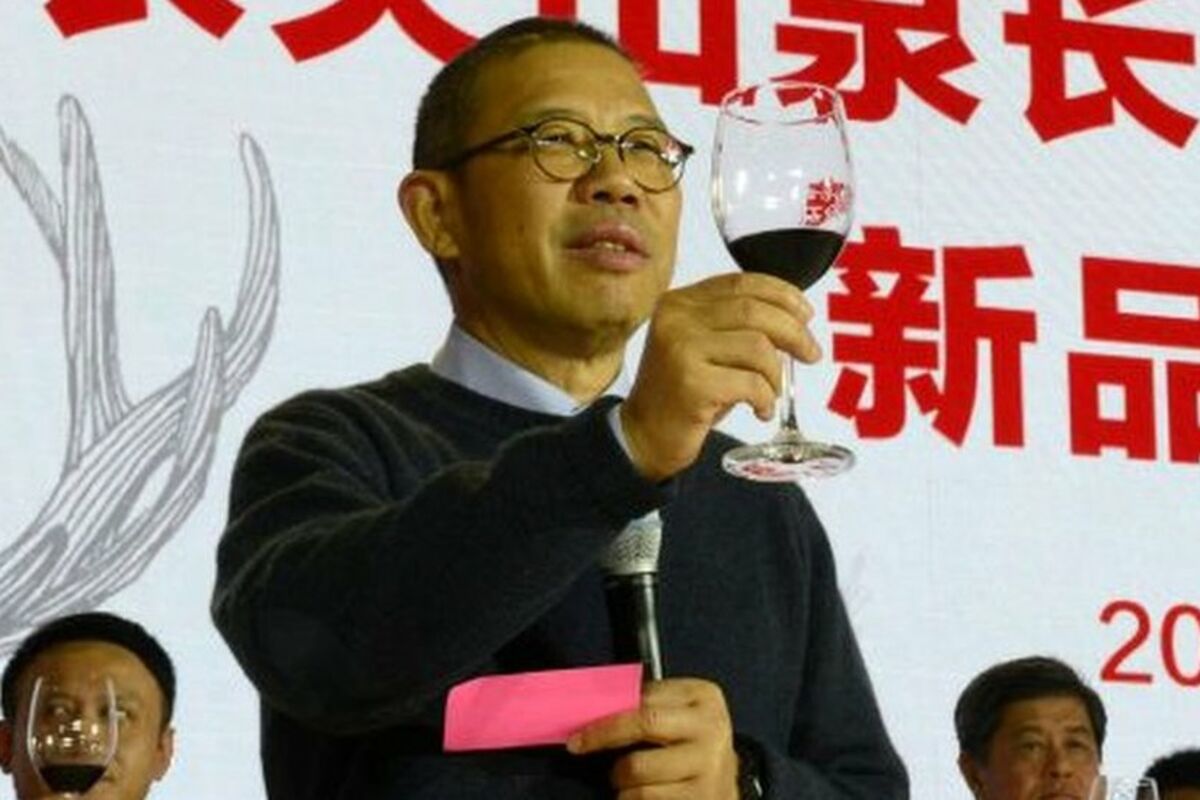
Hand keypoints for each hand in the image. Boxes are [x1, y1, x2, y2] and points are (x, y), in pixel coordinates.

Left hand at [567, 678, 738, 799]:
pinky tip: (643, 794)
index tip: (580, 726)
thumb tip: (594, 710)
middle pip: (644, 722)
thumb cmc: (691, 748)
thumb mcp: (679, 717)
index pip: (645, 697)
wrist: (724, 787)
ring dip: (620, 778)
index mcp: (704, 698)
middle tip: (579, 745)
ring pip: (637, 767)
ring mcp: (708, 764)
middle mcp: (711, 727)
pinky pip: (645, 797)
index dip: (608, 712)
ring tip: (628, 779)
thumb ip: (646, 708)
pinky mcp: (701, 797)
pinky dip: (632, 799)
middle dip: (604, 734)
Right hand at [621, 272, 820, 479]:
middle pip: (755, 311)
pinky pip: (751, 383)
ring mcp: (681, 349)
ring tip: (770, 392)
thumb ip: (735, 324)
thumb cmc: (682, 392)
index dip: (782, 295)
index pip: (741, 284)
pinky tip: (759, 410)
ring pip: (757, 346)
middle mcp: (676, 319)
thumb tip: (795, 319)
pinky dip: (765, 398)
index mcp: (679, 302)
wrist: (644, 435)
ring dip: (775, 373)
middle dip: (793, 332)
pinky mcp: (691, 384)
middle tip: (810, 353)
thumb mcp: (704, 346)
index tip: (805, 314)